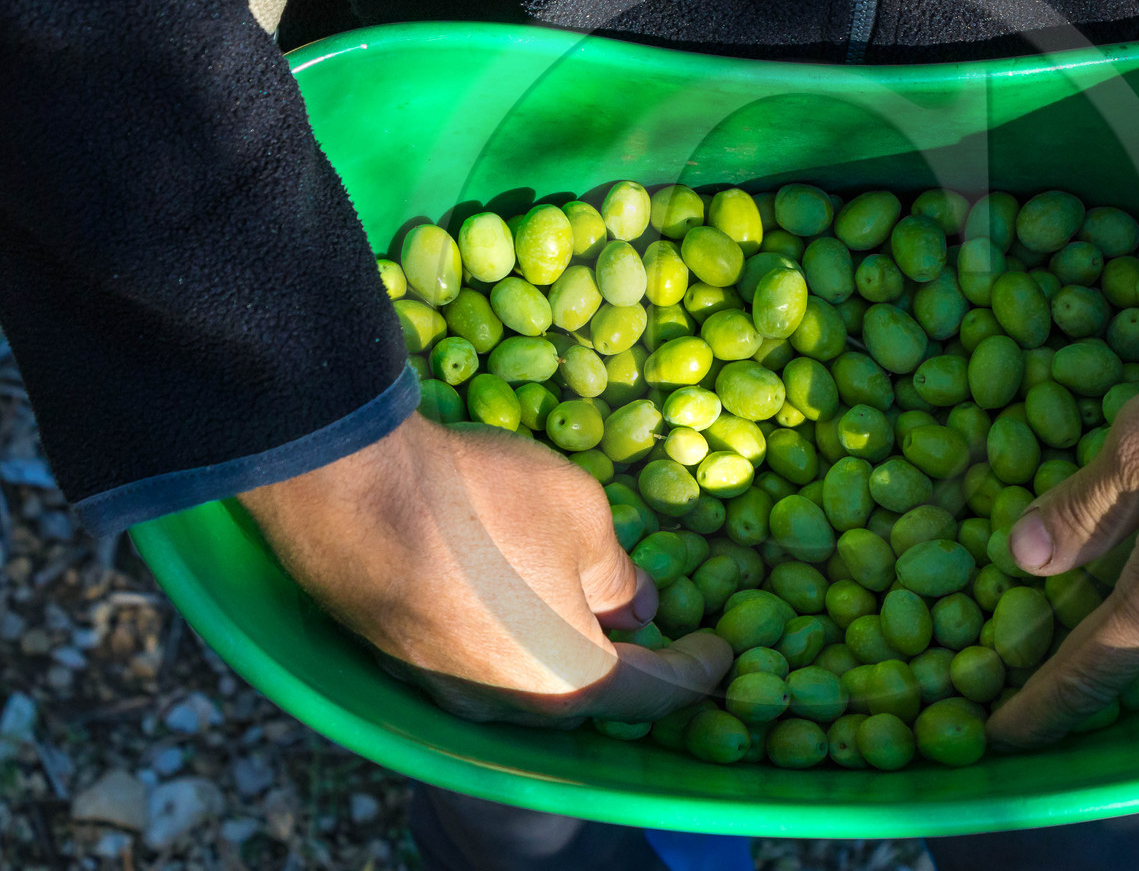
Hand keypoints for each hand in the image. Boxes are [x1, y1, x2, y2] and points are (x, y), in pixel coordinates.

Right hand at [241, 413, 729, 725]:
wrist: (351, 497)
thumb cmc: (486, 505)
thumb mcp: (584, 518)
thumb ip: (618, 573)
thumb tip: (636, 604)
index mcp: (572, 681)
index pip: (658, 690)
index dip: (698, 668)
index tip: (721, 650)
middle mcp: (509, 708)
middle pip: (587, 692)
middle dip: (628, 660)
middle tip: (654, 624)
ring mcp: (448, 692)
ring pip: (527, 678)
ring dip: (563, 644)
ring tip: (586, 600)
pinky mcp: (403, 662)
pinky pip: (478, 659)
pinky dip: (510, 633)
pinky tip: (515, 590)